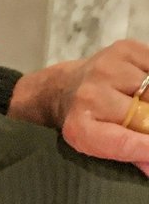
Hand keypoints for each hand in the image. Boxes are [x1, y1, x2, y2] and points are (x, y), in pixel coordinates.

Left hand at [9, 40, 148, 176]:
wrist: (63, 87)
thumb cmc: (85, 120)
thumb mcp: (96, 143)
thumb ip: (127, 154)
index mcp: (81, 127)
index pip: (122, 141)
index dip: (146, 148)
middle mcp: (91, 96)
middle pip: (145, 115)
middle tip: (145, 124)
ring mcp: (107, 69)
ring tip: (143, 103)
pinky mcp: (124, 50)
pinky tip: (146, 86)